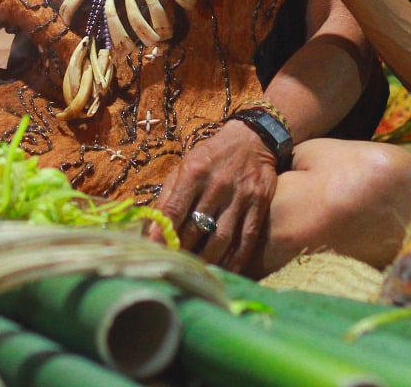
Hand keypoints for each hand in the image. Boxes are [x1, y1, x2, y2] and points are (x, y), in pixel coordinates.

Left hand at [151, 120, 277, 271]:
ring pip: (222, 238)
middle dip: (183, 250)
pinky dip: (235, 259)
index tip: (154, 250)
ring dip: (207, 259)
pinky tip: (225, 270)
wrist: (252, 139)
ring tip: (196, 270)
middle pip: (197, 228)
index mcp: (195, 172)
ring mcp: (241, 197)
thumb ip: (168, 195)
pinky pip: (247, 239)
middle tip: (174, 265)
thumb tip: (151, 227)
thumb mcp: (185, 165)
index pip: (175, 209)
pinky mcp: (259, 206)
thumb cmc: (211, 155)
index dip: (163, 232)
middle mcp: (218, 185)